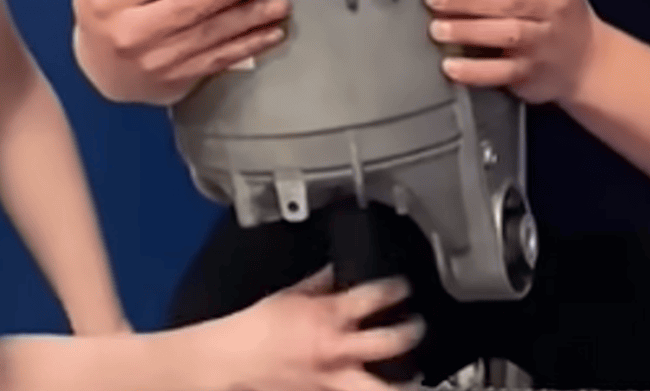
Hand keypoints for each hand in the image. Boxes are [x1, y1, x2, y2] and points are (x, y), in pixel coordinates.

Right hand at [72, 0, 290, 105]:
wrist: (99, 66)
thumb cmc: (105, 8)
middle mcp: (129, 33)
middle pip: (188, 6)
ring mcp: (154, 60)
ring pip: (209, 35)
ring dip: (250, 18)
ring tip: (278, 4)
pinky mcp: (175, 79)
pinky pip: (218, 60)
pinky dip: (249, 46)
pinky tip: (271, 33)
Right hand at [216, 266, 424, 390]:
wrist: (231, 360)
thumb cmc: (256, 327)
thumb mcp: (290, 294)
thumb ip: (320, 283)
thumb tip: (336, 271)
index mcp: (329, 316)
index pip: (375, 297)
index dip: (395, 289)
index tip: (403, 287)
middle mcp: (336, 349)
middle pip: (388, 343)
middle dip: (409, 334)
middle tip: (418, 328)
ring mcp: (330, 380)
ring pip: (376, 388)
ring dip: (401, 386)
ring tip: (417, 383)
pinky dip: (362, 390)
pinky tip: (369, 387)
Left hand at [424, 0, 598, 103]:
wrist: (588, 59)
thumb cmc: (560, 3)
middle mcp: (550, 4)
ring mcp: (542, 40)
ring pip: (505, 34)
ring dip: (468, 31)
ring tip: (437, 27)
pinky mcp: (530, 71)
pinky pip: (501, 73)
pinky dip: (475, 71)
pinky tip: (451, 66)